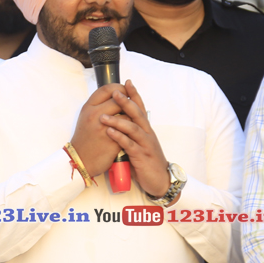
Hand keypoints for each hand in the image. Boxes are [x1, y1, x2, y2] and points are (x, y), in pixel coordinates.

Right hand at [69, 83, 123, 177]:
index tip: (125, 90)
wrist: (81, 160)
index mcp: (88, 108)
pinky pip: (129, 129)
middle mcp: (95, 115)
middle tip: (131, 103)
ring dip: (132, 114)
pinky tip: (132, 128)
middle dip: (127, 100)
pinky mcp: (113, 140)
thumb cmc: (85, 138)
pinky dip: (132, 127)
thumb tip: (116, 94)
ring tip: (132, 116)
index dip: (119, 87)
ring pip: (126, 113)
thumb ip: (98, 105)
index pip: (107, 89)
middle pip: (118, 99)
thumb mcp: (86, 117)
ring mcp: (104, 128)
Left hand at [98, 81, 170, 195]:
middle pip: (137, 114)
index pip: (141, 108)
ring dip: (118, 120)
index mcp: (146, 130)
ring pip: (132, 128)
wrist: (160, 181)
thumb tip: (120, 122)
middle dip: (126, 102)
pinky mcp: (141, 156)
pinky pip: (129, 145)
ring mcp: (145, 144)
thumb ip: (132, 133)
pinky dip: (119, 137)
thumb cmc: (147, 162)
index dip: (135, 95)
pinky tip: (109, 132)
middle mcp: (147, 134)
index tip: (127, 82)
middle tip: (115, 92)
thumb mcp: (140, 144)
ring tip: (104, 115)